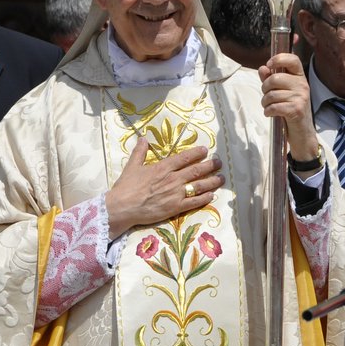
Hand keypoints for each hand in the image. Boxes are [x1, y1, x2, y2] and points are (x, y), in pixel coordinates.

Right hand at [104, 138, 223, 238]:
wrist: (123, 207)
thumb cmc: (126, 187)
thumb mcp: (132, 166)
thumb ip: (139, 152)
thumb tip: (143, 138)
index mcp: (163, 167)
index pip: (184, 158)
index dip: (197, 153)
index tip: (205, 150)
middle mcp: (173, 179)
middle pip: (196, 170)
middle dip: (210, 165)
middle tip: (219, 162)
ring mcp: (176, 194)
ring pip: (199, 186)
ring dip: (212, 181)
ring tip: (221, 178)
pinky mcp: (176, 208)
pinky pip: (194, 202)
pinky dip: (204, 198)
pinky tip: (212, 196)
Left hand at [257, 53, 317, 162]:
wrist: (303, 133)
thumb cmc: (291, 110)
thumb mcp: (282, 92)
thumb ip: (271, 79)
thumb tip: (262, 68)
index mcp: (300, 77)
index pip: (292, 59)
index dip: (279, 58)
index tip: (269, 64)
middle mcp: (303, 85)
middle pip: (275, 78)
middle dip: (265, 88)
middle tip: (267, 96)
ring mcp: (301, 97)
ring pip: (271, 94)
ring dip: (265, 103)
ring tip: (269, 107)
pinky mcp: (297, 110)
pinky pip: (274, 106)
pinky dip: (268, 111)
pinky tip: (271, 113)